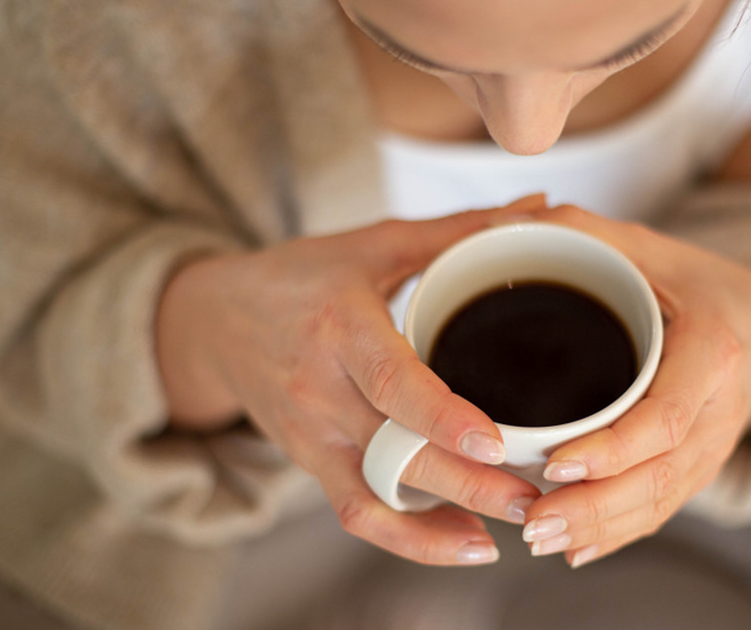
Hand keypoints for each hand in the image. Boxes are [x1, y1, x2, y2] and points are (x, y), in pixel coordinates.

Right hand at [155, 196, 546, 564]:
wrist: (214, 322)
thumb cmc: (301, 278)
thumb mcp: (372, 244)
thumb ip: (457, 230)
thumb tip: (537, 207)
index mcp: (340, 326)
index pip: (390, 380)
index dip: (441, 417)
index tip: (495, 442)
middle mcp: (320, 388)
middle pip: (394, 451)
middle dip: (469, 484)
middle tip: (536, 497)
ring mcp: (312, 435)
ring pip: (378, 495)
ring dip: (445, 523)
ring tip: (511, 526)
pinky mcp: (311, 464)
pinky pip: (359, 515)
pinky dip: (411, 539)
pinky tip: (466, 544)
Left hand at [517, 205, 750, 567]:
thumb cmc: (687, 278)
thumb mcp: (641, 243)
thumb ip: (577, 230)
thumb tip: (503, 222)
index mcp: (713, 348)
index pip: (665, 415)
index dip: (614, 448)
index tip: (557, 465)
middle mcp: (721, 405)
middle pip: (661, 473)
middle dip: (596, 505)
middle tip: (533, 521)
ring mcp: (715, 442)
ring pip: (662, 500)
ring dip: (602, 528)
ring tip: (540, 540)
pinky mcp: (700, 464)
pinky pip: (665, 507)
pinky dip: (621, 534)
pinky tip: (577, 550)